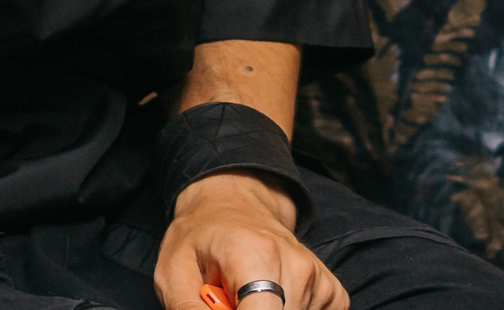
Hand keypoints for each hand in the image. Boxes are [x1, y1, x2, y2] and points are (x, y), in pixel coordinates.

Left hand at [155, 172, 346, 309]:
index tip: (227, 309)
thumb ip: (187, 309)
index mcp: (255, 257)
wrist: (232, 205)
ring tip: (245, 299)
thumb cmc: (200, 239)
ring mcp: (316, 277)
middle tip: (229, 303)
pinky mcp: (330, 290)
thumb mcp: (173, 273)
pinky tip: (272, 302)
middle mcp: (295, 265)